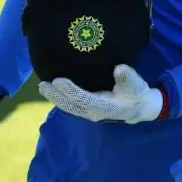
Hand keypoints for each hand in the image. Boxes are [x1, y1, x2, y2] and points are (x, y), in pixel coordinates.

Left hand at [38, 65, 164, 123]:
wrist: (138, 109)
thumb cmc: (137, 95)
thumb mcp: (137, 86)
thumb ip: (128, 78)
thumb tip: (119, 69)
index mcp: (105, 107)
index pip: (83, 99)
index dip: (70, 90)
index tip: (58, 80)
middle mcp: (94, 112)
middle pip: (71, 105)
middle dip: (56, 96)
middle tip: (43, 84)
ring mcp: (89, 112)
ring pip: (69, 107)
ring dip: (55, 98)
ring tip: (43, 86)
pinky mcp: (87, 109)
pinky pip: (71, 105)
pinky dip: (61, 98)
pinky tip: (54, 90)